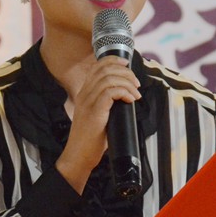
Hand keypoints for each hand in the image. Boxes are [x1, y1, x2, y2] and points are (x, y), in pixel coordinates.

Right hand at [56, 56, 140, 192]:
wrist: (79, 155)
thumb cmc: (91, 140)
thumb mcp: (98, 116)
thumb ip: (107, 104)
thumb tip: (126, 97)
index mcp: (84, 93)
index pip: (96, 67)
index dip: (113, 61)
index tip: (127, 65)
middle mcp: (84, 94)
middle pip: (104, 69)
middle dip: (125, 72)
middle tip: (136, 83)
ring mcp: (88, 102)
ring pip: (109, 79)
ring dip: (127, 83)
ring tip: (136, 94)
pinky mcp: (94, 111)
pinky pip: (111, 92)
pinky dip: (124, 92)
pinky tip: (131, 100)